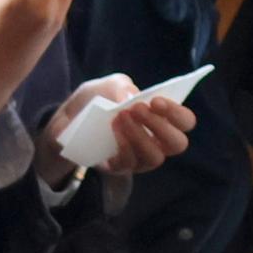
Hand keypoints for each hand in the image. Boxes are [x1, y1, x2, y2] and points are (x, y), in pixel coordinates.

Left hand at [46, 78, 192, 180]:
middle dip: (160, 125)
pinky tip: (113, 131)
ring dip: (140, 135)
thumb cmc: (97, 101)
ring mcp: (140, 158)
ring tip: (121, 117)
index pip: (185, 121)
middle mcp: (157, 141)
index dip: (176, 113)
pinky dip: (124, 146)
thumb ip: (121, 85)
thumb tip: (132, 97)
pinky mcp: (121, 168)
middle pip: (177, 144)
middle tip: (138, 109)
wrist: (67, 119)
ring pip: (155, 157)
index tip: (156, 101)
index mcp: (162, 118)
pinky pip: (130, 164)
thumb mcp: (107, 84)